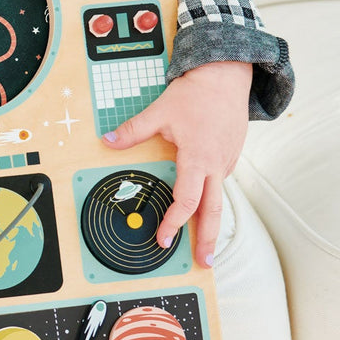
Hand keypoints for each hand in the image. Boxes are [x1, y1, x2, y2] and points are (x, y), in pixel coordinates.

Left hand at [101, 61, 252, 267]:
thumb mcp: (159, 112)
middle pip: (214, 211)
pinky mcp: (231, 156)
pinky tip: (206, 206)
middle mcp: (216, 165)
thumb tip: (107, 141)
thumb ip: (133, 131)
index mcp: (197, 158)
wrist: (225, 77)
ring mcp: (227, 162)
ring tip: (207, 244)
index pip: (187, 200)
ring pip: (219, 198)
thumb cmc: (195, 95)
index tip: (164, 238)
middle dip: (209, 240)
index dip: (175, 222)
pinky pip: (221, 182)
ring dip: (212, 222)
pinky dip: (214, 198)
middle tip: (205, 262)